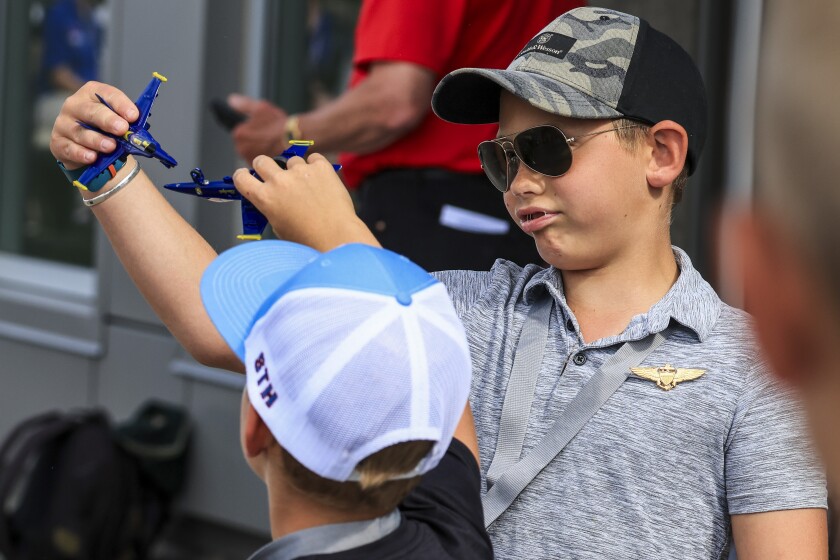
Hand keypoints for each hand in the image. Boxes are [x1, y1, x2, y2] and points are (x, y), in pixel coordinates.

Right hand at [50, 81, 138, 169]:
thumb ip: (127, 123)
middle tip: (122, 129)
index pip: (106, 94)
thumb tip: (138, 132)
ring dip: (97, 140)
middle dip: (108, 120)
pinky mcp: (58, 142)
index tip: (133, 116)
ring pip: (80, 131)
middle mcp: (74, 105)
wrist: (89, 149)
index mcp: (91, 93)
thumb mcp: (118, 122)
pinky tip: (92, 157)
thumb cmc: (106, 130)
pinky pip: (69, 148)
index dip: (121, 104)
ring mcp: (63, 123)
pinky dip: (81, 153)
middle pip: (91, 111)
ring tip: (110, 147)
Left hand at [228, 94, 289, 161]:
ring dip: (260, 150)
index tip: (262, 129)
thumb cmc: (278, 124)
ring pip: (252, 154)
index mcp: (239, 135)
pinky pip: (260, 163)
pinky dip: (266, 159)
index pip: (240, 133)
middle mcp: (241, 150)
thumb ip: (244, 105)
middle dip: (255, 141)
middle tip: (268, 136)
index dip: (252, 130)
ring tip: (272, 144)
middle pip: (245, 145)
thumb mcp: (261, 108)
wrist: (295, 140)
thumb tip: (232, 100)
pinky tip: (274, 153)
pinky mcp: (260, 169)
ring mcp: (250, 161)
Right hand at [233, 153, 378, 250]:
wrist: (337, 236)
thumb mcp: (279, 227)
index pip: (241, 177)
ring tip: (308, 188)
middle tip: (275, 175)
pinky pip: (314, 158)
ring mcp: (300, 171)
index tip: (246, 175)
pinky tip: (321, 181)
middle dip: (265, 167)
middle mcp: (279, 181)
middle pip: (262, 161)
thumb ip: (271, 208)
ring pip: (291, 161)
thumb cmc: (308, 239)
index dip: (242, 176)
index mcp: (265, 198)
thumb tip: (270, 198)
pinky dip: (315, 167)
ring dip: (296, 170)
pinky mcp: (321, 167)